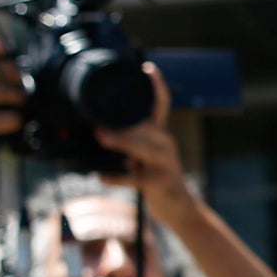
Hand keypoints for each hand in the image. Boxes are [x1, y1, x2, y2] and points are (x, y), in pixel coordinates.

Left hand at [95, 66, 190, 218]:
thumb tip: (99, 133)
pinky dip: (118, 177)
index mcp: (159, 134)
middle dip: (123, 123)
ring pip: (144, 148)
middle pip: (146, 126)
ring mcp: (167, 162)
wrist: (178, 208)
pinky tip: (102, 177)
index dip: (157, 86)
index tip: (147, 69)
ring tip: (101, 138)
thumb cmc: (155, 178)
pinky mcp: (162, 181)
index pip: (161, 104)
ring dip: (122, 142)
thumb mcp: (144, 157)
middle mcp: (165, 143)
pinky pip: (138, 178)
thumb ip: (129, 144)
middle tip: (98, 123)